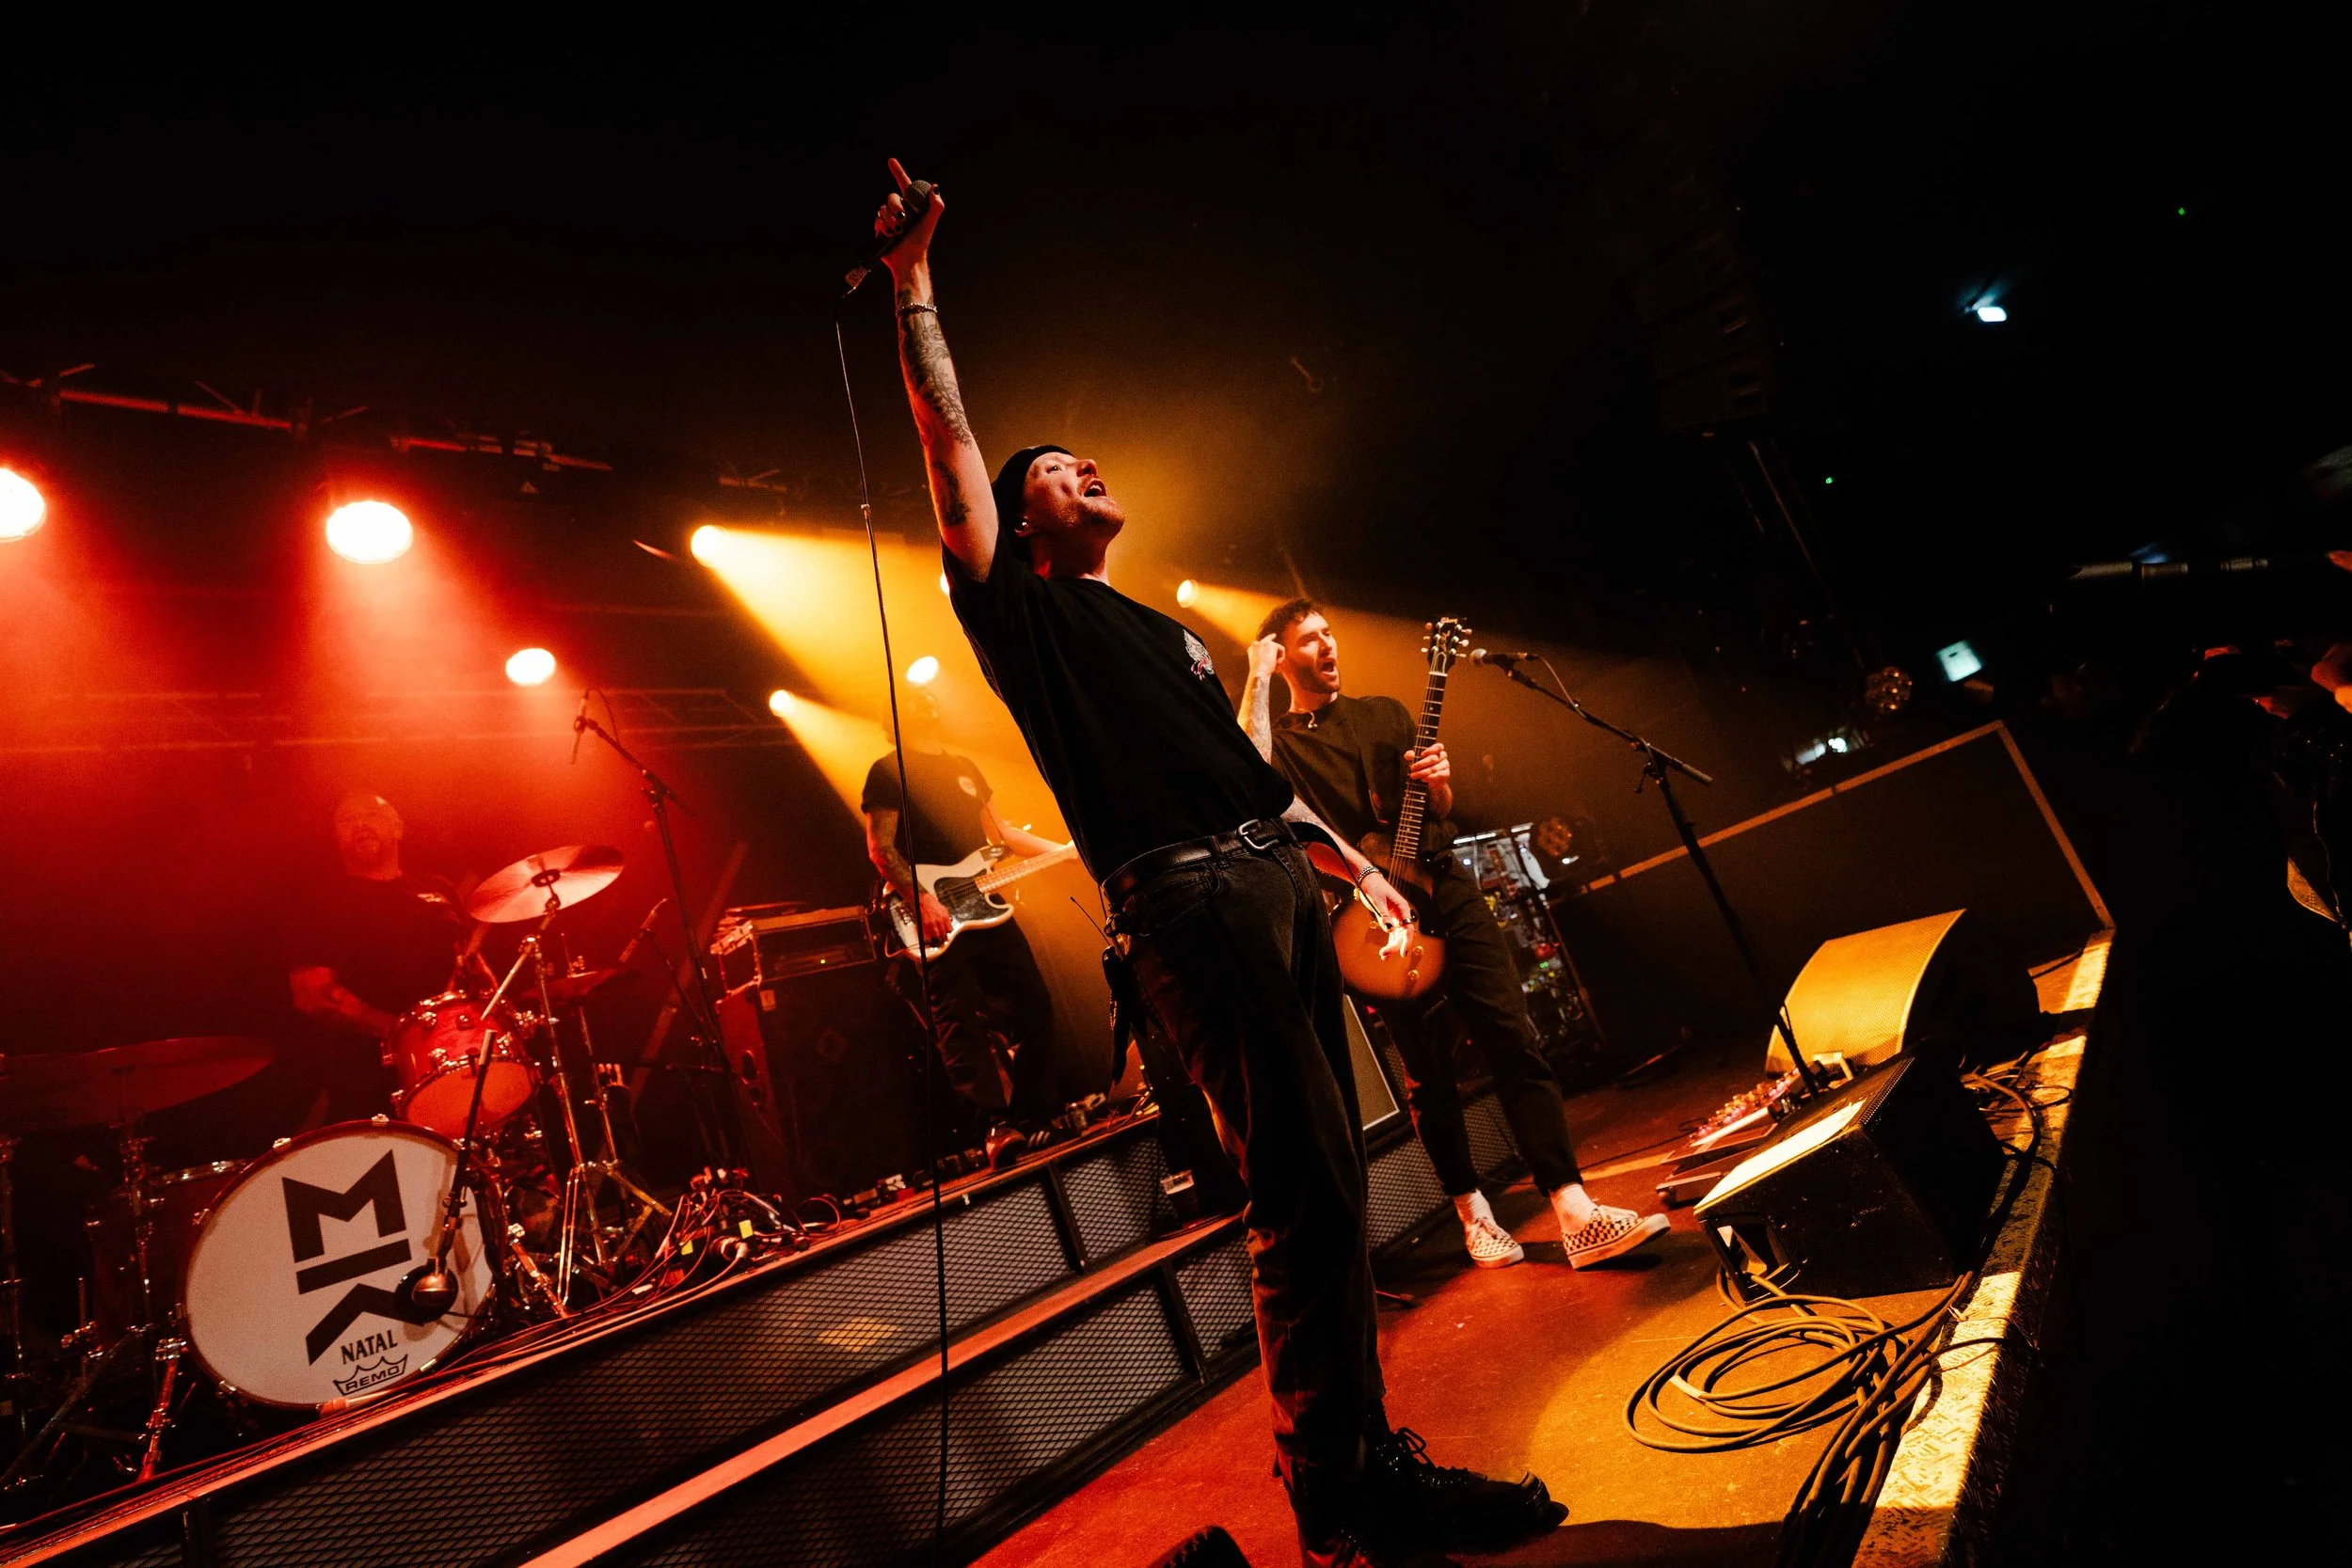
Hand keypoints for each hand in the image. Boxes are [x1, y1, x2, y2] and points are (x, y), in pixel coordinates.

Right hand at [876, 157, 944, 279]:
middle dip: (895, 206)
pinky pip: (877, 218)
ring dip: (889, 218)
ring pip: (882, 208)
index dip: (898, 172)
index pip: (905, 185)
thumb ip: (936, 205)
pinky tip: (889, 234)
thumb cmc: (921, 242)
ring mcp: (890, 219)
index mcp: (913, 207)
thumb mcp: (930, 223)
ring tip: (896, 230)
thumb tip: (934, 187)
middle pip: (891, 197)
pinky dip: (882, 225)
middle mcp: (901, 211)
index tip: (891, 160)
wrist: (907, 260)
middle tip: (902, 218)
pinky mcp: (881, 228)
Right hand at [918, 891, 954, 943]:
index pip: (949, 930)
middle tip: (941, 939)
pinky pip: (928, 935)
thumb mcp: (943, 909)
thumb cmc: (932, 903)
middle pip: (943, 934)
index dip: (947, 933)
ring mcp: (932, 923)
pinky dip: (928, 937)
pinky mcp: (924, 924)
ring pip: (936, 936)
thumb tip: (948, 925)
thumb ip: (946, 918)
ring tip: (935, 939)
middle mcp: (939, 921)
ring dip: (936, 938)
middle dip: (942, 937)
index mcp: (945, 917)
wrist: (922, 899)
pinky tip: (928, 937)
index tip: (946, 934)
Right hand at [1248, 635, 1282, 680]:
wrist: (1258, 673)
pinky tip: (1277, 663)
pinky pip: (1281, 649)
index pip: (1259, 644)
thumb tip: (1273, 658)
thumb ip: (1264, 658)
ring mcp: (1263, 643)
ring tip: (1276, 666)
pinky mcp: (1271, 644)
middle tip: (1275, 638)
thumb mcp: (1260, 665)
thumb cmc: (1259, 673)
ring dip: (1278, 657)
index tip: (1273, 635)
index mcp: (1251, 649)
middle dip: (1272, 640)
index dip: (1266, 642)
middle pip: (1268, 641)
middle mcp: (1256, 643)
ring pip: (1276, 647)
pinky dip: (1282, 657)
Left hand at [1357, 871, 1415, 957]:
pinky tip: (1384, 952)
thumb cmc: (1373, 888)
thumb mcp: (1377, 902)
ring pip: (1398, 935)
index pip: (1408, 929)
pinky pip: (1392, 933)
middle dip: (1395, 945)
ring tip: (1383, 956)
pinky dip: (1389, 942)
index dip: (1407, 942)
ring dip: (1392, 946)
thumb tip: (1390, 930)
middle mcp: (1402, 914)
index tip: (1402, 953)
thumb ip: (1384, 916)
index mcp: (1402, 908)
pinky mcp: (1389, 919)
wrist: (1367, 880)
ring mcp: (1396, 917)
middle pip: (1403, 934)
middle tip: (1384, 954)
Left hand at [1404, 742, 1450, 788]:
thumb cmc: (1422, 766)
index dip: (1430, 750)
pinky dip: (1429, 777)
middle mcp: (1443, 756)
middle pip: (1433, 759)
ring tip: (1413, 775)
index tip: (1421, 755)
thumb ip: (1410, 756)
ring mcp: (1445, 765)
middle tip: (1412, 768)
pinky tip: (1423, 779)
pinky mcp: (1446, 774)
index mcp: (1437, 749)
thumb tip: (1409, 755)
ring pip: (1434, 768)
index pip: (1438, 746)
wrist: (1429, 780)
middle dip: (1421, 764)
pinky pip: (1438, 775)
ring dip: (1422, 772)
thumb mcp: (1414, 760)